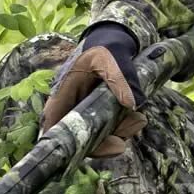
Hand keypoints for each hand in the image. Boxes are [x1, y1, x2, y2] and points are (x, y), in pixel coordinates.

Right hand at [40, 23, 147, 157]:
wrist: (113, 46)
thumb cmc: (102, 51)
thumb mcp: (108, 59)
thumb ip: (118, 78)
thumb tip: (131, 104)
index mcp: (62, 98)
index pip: (55, 129)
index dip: (69, 146)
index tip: (94, 146)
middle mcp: (71, 111)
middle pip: (80, 141)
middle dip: (105, 143)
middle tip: (126, 135)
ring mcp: (87, 115)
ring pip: (99, 138)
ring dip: (120, 134)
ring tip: (138, 119)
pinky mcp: (102, 116)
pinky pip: (111, 130)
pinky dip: (125, 128)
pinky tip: (138, 118)